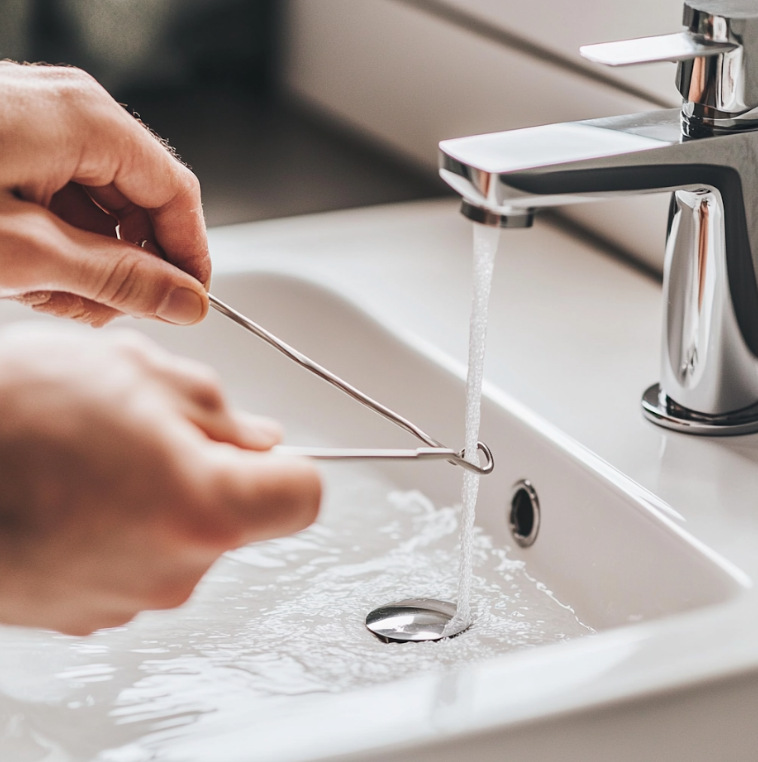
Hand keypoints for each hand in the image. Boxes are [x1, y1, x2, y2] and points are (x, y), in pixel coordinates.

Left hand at [0, 62, 209, 326]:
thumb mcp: (23, 251)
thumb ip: (116, 279)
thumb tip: (187, 302)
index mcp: (84, 120)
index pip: (178, 194)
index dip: (191, 257)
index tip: (187, 304)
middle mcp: (65, 110)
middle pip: (139, 201)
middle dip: (126, 266)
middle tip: (102, 310)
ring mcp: (34, 121)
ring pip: (97, 206)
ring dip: (84, 262)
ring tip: (46, 294)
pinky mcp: (8, 139)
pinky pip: (59, 196)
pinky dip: (52, 242)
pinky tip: (26, 274)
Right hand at [0, 324, 320, 635]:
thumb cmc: (12, 413)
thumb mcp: (133, 374)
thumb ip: (216, 409)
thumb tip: (257, 437)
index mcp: (204, 505)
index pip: (301, 496)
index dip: (289, 464)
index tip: (266, 450)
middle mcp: (174, 568)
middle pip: (238, 515)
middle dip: (213, 471)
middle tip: (152, 431)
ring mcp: (127, 597)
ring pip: (184, 537)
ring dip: (161, 496)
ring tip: (95, 457)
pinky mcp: (85, 612)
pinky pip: (136, 560)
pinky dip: (121, 527)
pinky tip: (71, 493)